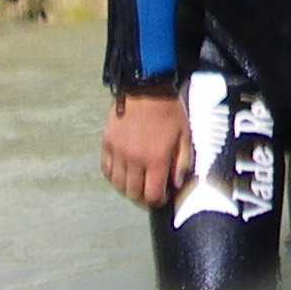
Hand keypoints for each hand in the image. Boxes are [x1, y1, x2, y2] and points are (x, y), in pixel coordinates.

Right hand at [100, 92, 189, 207]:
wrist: (146, 89)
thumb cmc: (169, 112)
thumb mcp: (185, 135)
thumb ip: (182, 162)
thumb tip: (176, 184)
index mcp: (155, 160)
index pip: (151, 195)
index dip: (157, 200)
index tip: (162, 196)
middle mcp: (134, 160)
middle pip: (133, 193)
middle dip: (143, 196)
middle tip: (149, 190)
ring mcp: (117, 153)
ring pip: (117, 184)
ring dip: (127, 188)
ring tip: (136, 182)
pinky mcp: (106, 143)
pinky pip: (106, 169)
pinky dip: (113, 175)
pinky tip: (122, 172)